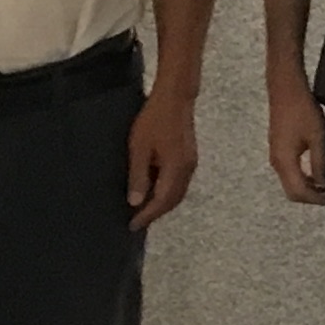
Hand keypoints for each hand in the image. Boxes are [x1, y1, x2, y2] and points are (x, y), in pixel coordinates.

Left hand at [125, 92, 200, 232]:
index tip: (133, 226)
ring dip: (162, 203)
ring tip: (144, 208)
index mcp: (175, 169)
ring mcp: (191, 163)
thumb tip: (135, 202)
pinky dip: (167, 192)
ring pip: (178, 192)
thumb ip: (138, 176)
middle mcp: (187, 170)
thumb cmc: (153, 120)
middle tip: (137, 221)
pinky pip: (180, 182)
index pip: (161, 201)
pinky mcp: (189, 157)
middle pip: (174, 200)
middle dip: (156, 213)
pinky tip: (154, 189)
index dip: (147, 215)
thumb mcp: (139, 148)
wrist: (176, 98)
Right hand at [268, 71, 324, 206]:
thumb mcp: (318, 138)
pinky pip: (290, 172)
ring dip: (309, 187)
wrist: (286, 89)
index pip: (298, 192)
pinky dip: (304, 177)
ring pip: (291, 182)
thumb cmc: (303, 111)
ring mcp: (276, 156)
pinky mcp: (279, 149)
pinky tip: (320, 171)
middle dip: (312, 196)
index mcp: (284, 161)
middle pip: (292, 191)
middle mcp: (277, 162)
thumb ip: (320, 163)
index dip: (316, 199)